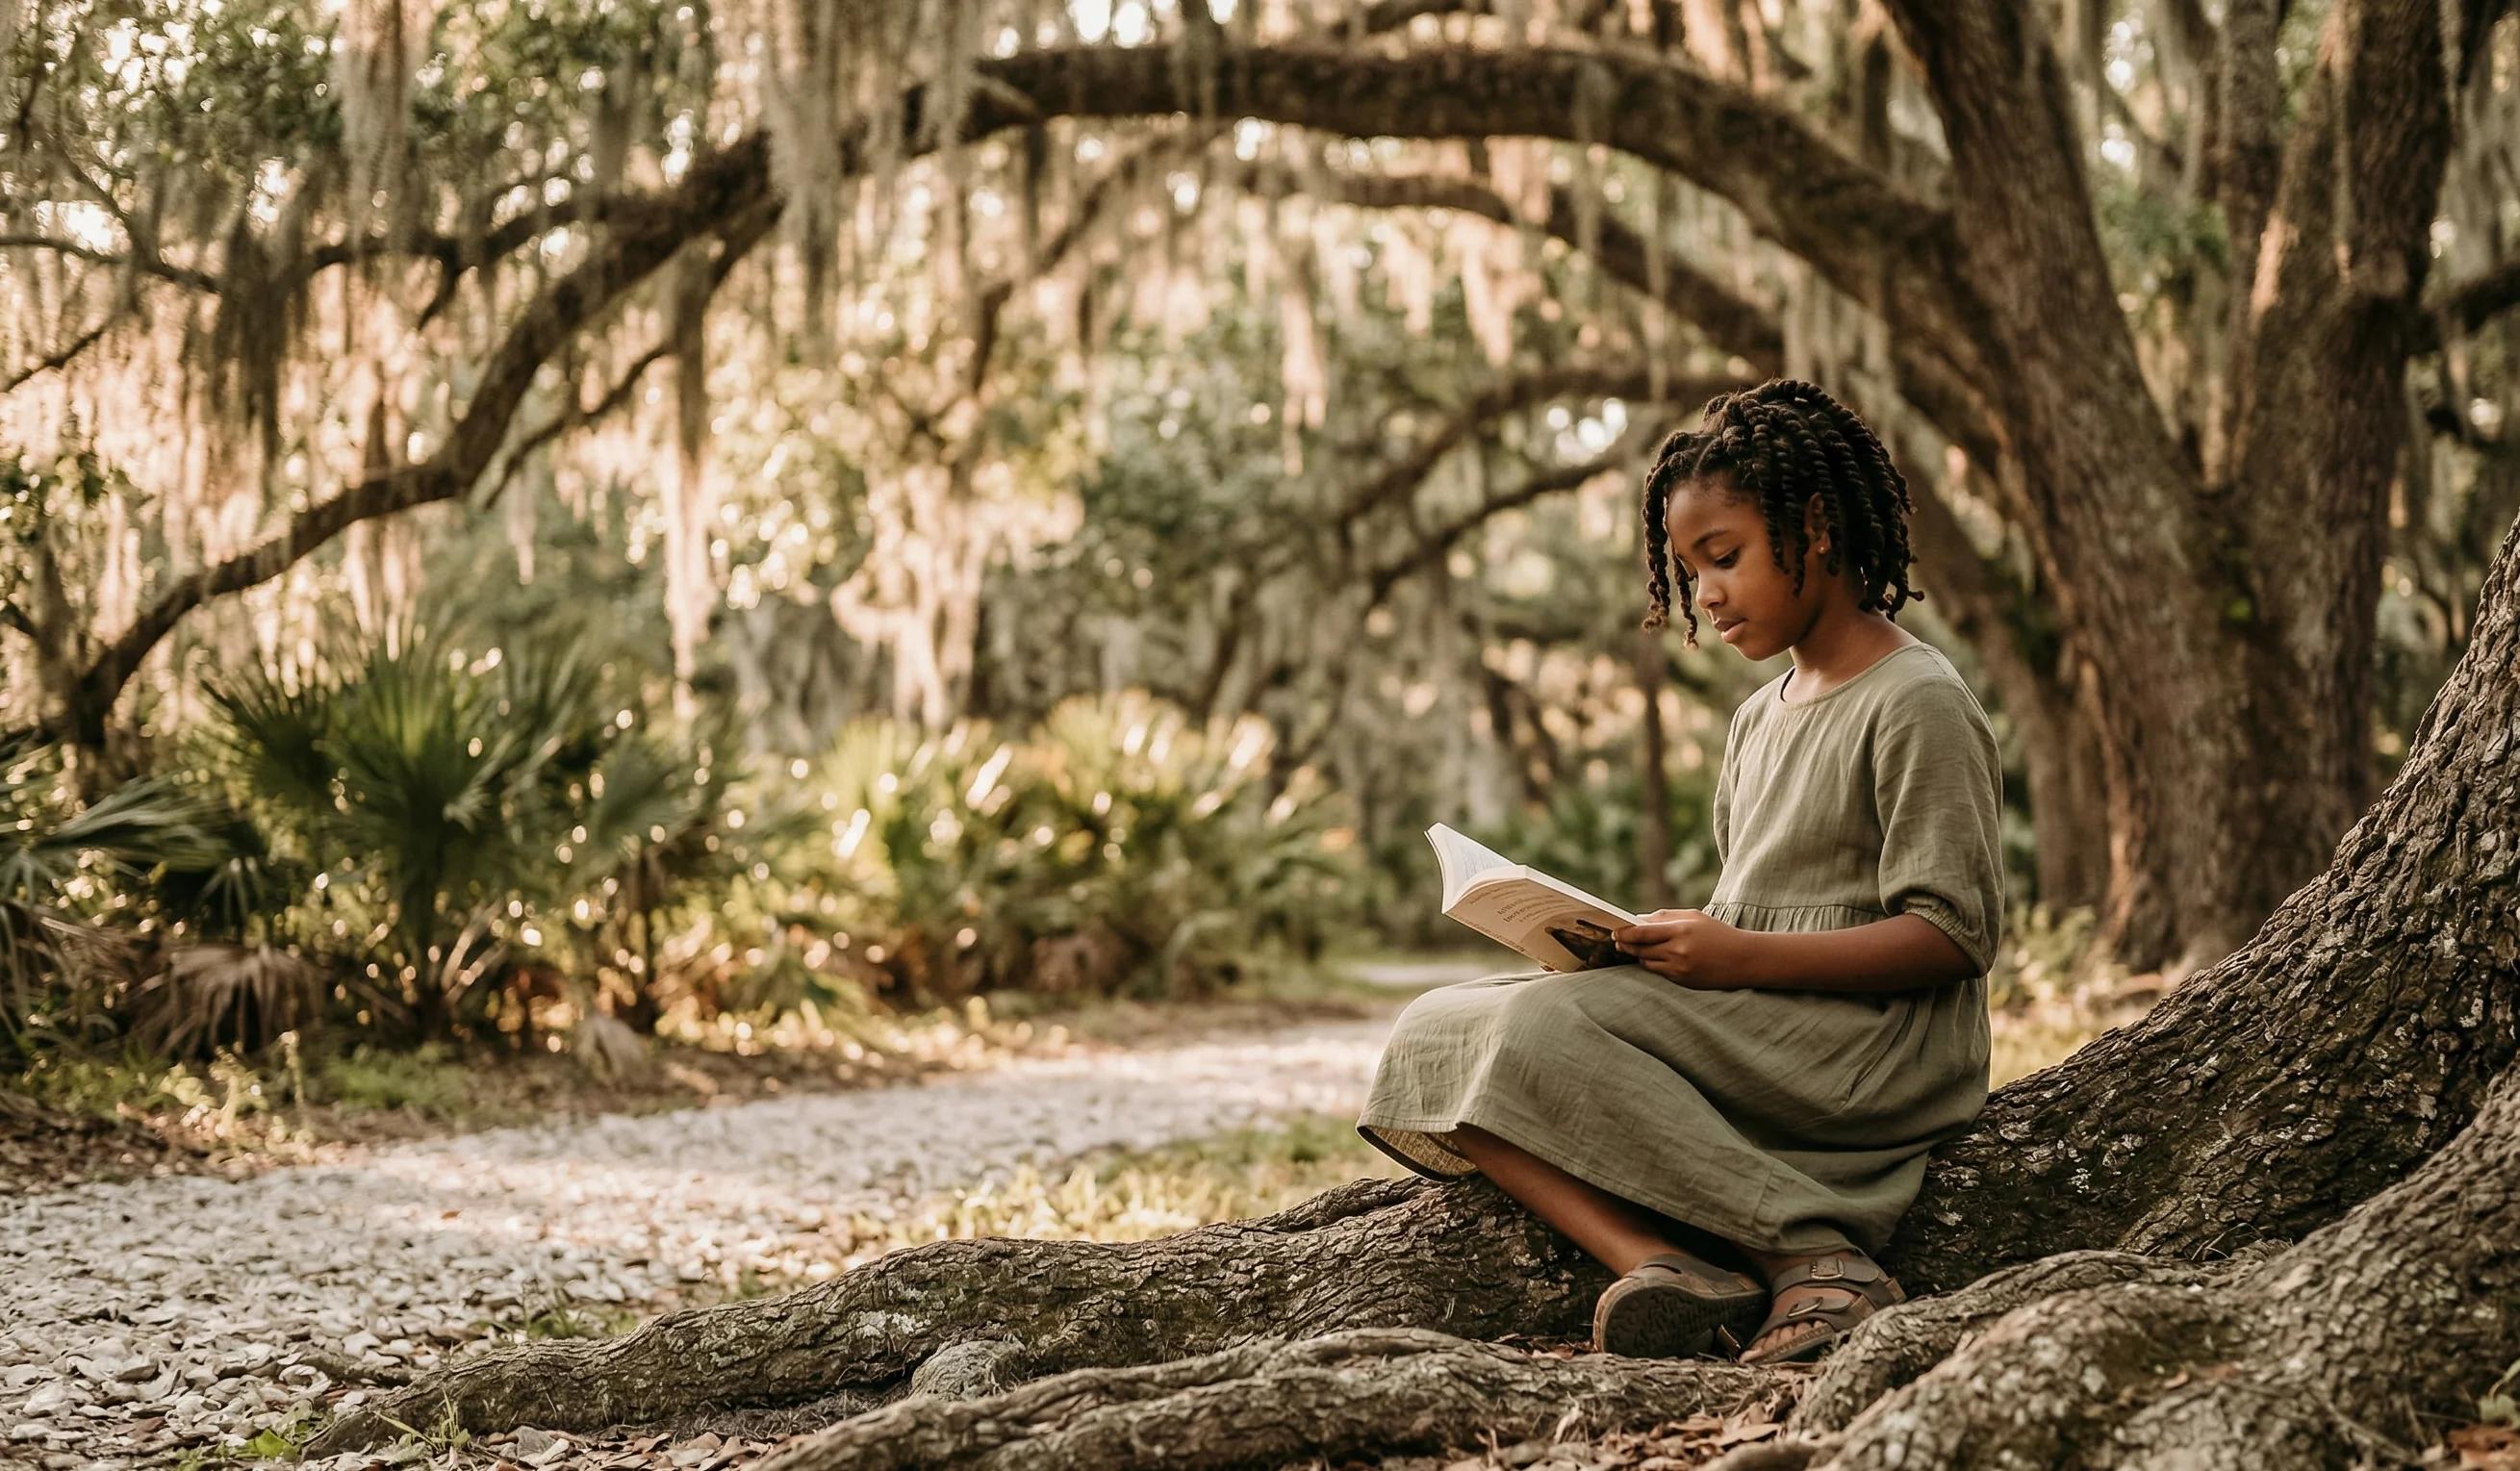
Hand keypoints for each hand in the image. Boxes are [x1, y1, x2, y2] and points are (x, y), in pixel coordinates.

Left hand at [1612, 909, 1759, 987]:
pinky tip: (1653, 958)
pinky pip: (1659, 972)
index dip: (1625, 933)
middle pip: (1640, 949)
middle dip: (1626, 945)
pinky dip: (1653, 964)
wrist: (1743, 960)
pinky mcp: (1682, 981)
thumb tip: (1639, 919)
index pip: (1642, 932)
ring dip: (1639, 955)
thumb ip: (1665, 917)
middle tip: (1617, 941)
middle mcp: (1678, 951)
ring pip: (1647, 962)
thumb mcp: (1694, 917)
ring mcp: (1680, 969)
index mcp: (1681, 930)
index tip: (1614, 931)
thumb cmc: (1717, 933)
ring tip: (1635, 948)